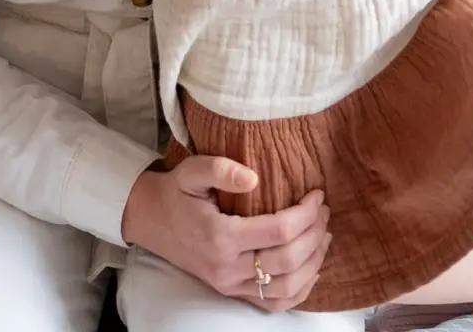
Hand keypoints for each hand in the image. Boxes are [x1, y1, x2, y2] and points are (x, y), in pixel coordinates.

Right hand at [121, 159, 330, 311]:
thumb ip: (221, 169)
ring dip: (314, 263)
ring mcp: (230, 285)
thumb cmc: (175, 192)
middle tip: (324, 211)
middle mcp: (228, 267)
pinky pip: (274, 304)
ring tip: (324, 236)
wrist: (149, 219)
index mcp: (221, 236)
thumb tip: (254, 177)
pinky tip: (311, 269)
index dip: (306, 213)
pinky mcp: (231, 293)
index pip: (279, 230)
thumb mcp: (191, 171)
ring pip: (287, 287)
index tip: (317, 194)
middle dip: (315, 234)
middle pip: (288, 260)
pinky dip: (301, 291)